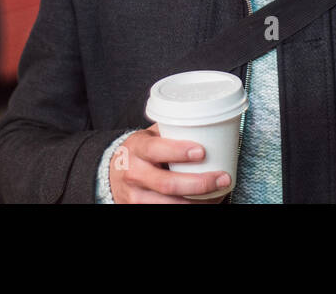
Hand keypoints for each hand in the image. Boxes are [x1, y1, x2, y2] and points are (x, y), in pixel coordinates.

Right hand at [109, 123, 231, 203]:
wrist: (113, 175)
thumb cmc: (139, 152)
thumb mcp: (148, 137)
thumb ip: (170, 132)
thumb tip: (206, 123)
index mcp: (136, 149)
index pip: (155, 150)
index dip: (178, 151)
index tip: (202, 151)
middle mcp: (134, 174)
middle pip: (167, 184)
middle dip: (199, 183)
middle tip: (222, 178)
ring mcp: (136, 197)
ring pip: (170, 204)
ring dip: (199, 201)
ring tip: (220, 192)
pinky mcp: (140, 210)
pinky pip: (168, 212)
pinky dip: (190, 208)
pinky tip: (206, 203)